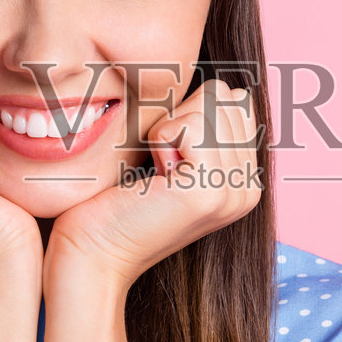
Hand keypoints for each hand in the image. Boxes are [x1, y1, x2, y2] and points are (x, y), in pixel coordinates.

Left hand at [44, 78, 263, 294]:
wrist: (93, 253)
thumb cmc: (118, 200)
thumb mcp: (171, 157)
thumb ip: (203, 127)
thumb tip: (222, 87)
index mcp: (245, 179)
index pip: (236, 100)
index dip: (190, 112)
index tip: (167, 156)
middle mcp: (249, 188)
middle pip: (226, 97)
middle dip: (182, 117)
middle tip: (159, 166)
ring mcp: (234, 192)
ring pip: (210, 105)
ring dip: (169, 129)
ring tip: (155, 173)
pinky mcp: (209, 192)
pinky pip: (190, 125)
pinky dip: (160, 139)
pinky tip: (152, 177)